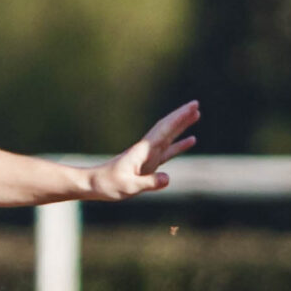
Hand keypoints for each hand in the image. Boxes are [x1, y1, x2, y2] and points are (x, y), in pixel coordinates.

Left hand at [84, 101, 200, 200]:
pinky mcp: (149, 163)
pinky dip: (180, 144)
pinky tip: (191, 140)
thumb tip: (168, 178)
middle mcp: (147, 149)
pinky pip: (168, 151)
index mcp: (143, 151)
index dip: (178, 119)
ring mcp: (149, 155)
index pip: (164, 130)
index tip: (191, 108)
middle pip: (167, 128)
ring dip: (182, 125)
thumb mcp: (128, 187)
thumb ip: (149, 183)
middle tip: (196, 104)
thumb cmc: (108, 185)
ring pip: (169, 136)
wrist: (93, 184)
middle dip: (182, 116)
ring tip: (197, 115)